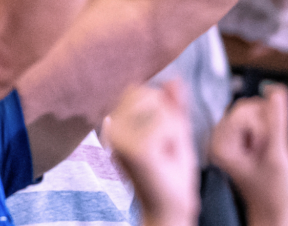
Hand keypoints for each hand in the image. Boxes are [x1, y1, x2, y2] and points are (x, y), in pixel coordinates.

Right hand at [107, 82, 198, 225]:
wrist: (170, 210)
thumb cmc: (171, 172)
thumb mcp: (176, 130)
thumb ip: (174, 104)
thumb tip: (174, 78)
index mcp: (114, 122)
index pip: (141, 90)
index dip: (162, 108)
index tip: (160, 137)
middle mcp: (111, 128)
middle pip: (151, 95)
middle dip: (169, 117)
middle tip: (165, 147)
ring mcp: (120, 138)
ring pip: (160, 107)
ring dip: (173, 128)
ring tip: (165, 152)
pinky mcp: (135, 149)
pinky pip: (167, 122)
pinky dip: (176, 138)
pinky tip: (166, 158)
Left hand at [209, 86, 287, 225]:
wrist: (278, 211)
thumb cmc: (273, 196)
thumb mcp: (277, 158)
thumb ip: (277, 123)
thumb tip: (276, 91)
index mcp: (221, 144)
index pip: (243, 112)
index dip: (262, 127)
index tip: (266, 147)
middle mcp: (222, 138)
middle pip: (248, 107)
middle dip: (266, 124)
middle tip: (269, 150)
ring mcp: (233, 136)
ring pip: (256, 109)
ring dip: (270, 126)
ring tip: (269, 152)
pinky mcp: (244, 135)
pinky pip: (260, 115)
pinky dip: (271, 126)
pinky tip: (269, 148)